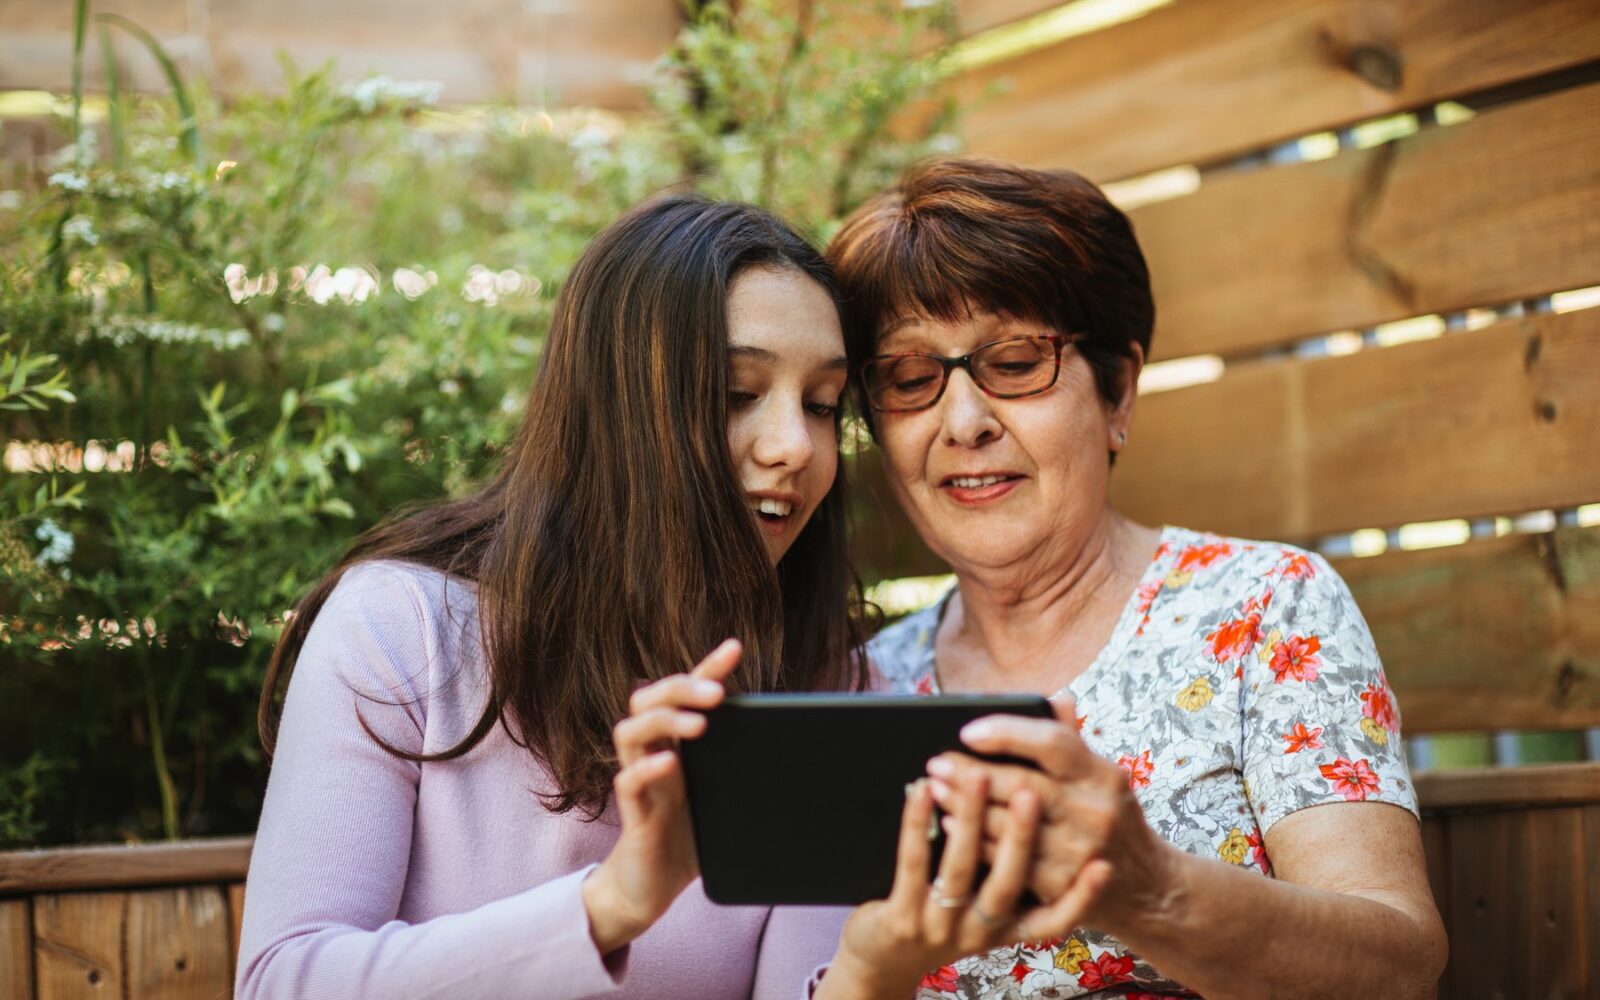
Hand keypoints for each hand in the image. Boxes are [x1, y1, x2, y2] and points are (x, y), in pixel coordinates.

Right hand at [582, 638, 740, 953]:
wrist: (651, 890)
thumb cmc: (692, 840)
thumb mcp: (729, 800)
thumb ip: (751, 776)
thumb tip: (807, 762)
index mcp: (678, 746)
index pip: (686, 695)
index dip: (708, 667)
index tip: (734, 647)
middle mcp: (654, 754)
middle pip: (648, 699)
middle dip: (681, 686)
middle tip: (717, 692)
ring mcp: (640, 781)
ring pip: (630, 730)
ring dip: (665, 720)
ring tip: (699, 725)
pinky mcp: (632, 814)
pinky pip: (628, 781)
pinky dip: (646, 770)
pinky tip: (669, 765)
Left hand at [820, 767, 1110, 999]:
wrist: (883, 963)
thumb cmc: (942, 916)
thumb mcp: (983, 902)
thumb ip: (1014, 859)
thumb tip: (1043, 790)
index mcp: (1007, 927)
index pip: (1055, 919)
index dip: (1082, 896)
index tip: (1105, 867)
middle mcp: (980, 931)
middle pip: (1009, 883)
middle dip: (1022, 838)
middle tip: (1031, 794)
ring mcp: (940, 927)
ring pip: (962, 869)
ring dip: (969, 819)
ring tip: (976, 778)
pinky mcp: (901, 918)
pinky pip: (912, 864)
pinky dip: (917, 824)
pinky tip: (921, 793)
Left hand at [929, 697, 1177, 934]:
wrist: (1144, 886)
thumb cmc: (1110, 816)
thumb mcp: (1103, 776)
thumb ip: (1073, 739)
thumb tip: (1057, 695)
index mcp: (1104, 775)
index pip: (1052, 742)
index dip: (1007, 733)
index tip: (968, 731)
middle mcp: (1094, 812)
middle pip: (1021, 785)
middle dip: (970, 772)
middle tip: (936, 763)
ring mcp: (1077, 852)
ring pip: (1006, 824)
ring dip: (963, 806)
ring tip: (934, 789)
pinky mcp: (1059, 886)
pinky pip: (1004, 859)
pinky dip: (973, 839)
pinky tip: (951, 824)